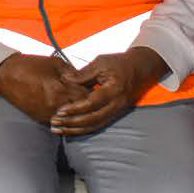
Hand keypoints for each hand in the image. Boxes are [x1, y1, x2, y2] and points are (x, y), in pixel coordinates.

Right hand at [0, 53, 88, 124]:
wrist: (5, 74)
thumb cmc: (31, 65)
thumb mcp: (55, 63)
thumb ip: (73, 73)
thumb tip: (86, 81)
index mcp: (59, 91)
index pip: (85, 98)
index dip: (92, 92)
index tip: (96, 87)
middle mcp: (54, 107)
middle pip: (79, 111)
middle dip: (86, 104)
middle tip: (92, 97)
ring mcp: (46, 115)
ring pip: (70, 119)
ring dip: (75, 112)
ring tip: (80, 104)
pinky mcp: (39, 118)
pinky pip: (58, 120)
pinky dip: (65, 116)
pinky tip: (67, 108)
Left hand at [51, 48, 165, 135]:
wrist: (138, 68)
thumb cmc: (118, 63)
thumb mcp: (100, 62)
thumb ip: (83, 73)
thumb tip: (65, 79)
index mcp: (114, 89)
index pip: (93, 103)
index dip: (76, 108)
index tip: (60, 110)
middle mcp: (117, 103)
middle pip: (93, 119)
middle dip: (73, 123)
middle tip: (55, 123)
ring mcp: (117, 111)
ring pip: (95, 125)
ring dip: (76, 129)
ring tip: (58, 130)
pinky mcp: (115, 114)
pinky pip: (99, 125)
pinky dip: (84, 129)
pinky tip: (70, 129)